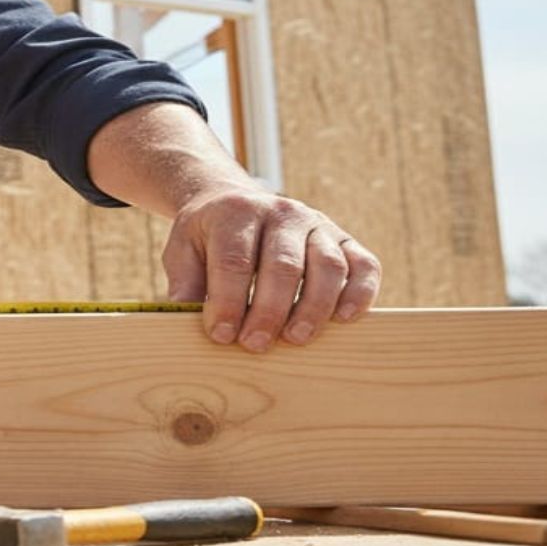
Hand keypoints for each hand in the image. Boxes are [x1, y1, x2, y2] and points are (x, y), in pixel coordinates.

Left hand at [161, 187, 380, 350]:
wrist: (233, 201)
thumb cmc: (207, 237)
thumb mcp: (183, 250)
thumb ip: (185, 282)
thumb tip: (183, 318)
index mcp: (236, 212)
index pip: (235, 259)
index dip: (229, 301)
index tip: (221, 335)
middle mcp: (281, 212)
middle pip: (283, 264)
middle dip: (269, 310)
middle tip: (256, 345)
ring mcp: (317, 223)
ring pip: (327, 265)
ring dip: (314, 307)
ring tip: (296, 339)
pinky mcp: (344, 239)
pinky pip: (363, 265)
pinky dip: (360, 293)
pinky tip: (343, 319)